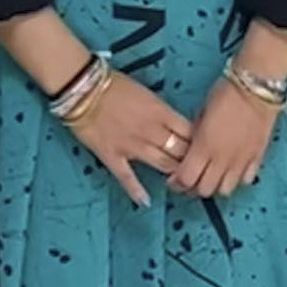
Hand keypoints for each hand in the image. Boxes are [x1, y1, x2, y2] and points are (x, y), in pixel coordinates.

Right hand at [63, 71, 194, 206]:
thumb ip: (162, 112)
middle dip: (190, 160)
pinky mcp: (113, 156)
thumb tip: (173, 125)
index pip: (190, 132)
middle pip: (180, 151)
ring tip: (181, 181)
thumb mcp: (147, 93)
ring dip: (173, 173)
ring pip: (162, 164)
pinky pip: (127, 177)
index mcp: (161, 112)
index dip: (198, 142)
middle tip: (196, 168)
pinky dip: (137, 191)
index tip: (202, 148)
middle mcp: (151, 131)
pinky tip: (145, 201)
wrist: (84, 89)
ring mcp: (132, 146)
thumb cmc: (114, 85)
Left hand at [173, 51, 286, 199]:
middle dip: (195, 187)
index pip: (185, 179)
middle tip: (193, 178)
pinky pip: (245, 179)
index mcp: (203, 147)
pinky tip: (234, 168)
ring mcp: (240, 161)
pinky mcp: (257, 157)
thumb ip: (196, 135)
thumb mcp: (201, 113)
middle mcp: (221, 159)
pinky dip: (238, 178)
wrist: (256, 87)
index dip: (178, 182)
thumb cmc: (226, 93)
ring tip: (214, 175)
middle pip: (204, 190)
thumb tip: (193, 147)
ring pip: (225, 190)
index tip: (176, 178)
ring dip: (217, 185)